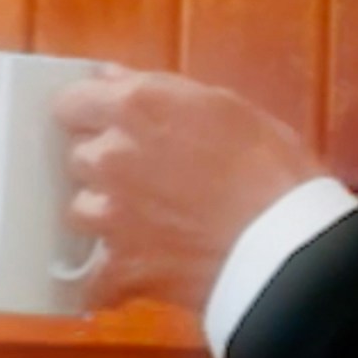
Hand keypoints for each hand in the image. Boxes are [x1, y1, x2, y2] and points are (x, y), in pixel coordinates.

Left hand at [57, 71, 326, 313]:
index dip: (88, 114)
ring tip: (145, 223)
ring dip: (104, 216)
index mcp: (136, 107)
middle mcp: (111, 156)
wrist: (287, 245)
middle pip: (77, 157)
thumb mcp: (227, 107)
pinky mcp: (119, 267)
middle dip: (104, 165)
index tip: (106, 124)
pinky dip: (107, 279)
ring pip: (80, 211)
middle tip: (145, 176)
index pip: (70, 102)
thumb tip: (112, 78)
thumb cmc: (272, 167)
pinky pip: (91, 278)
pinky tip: (130, 274)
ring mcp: (109, 215)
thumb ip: (161, 91)